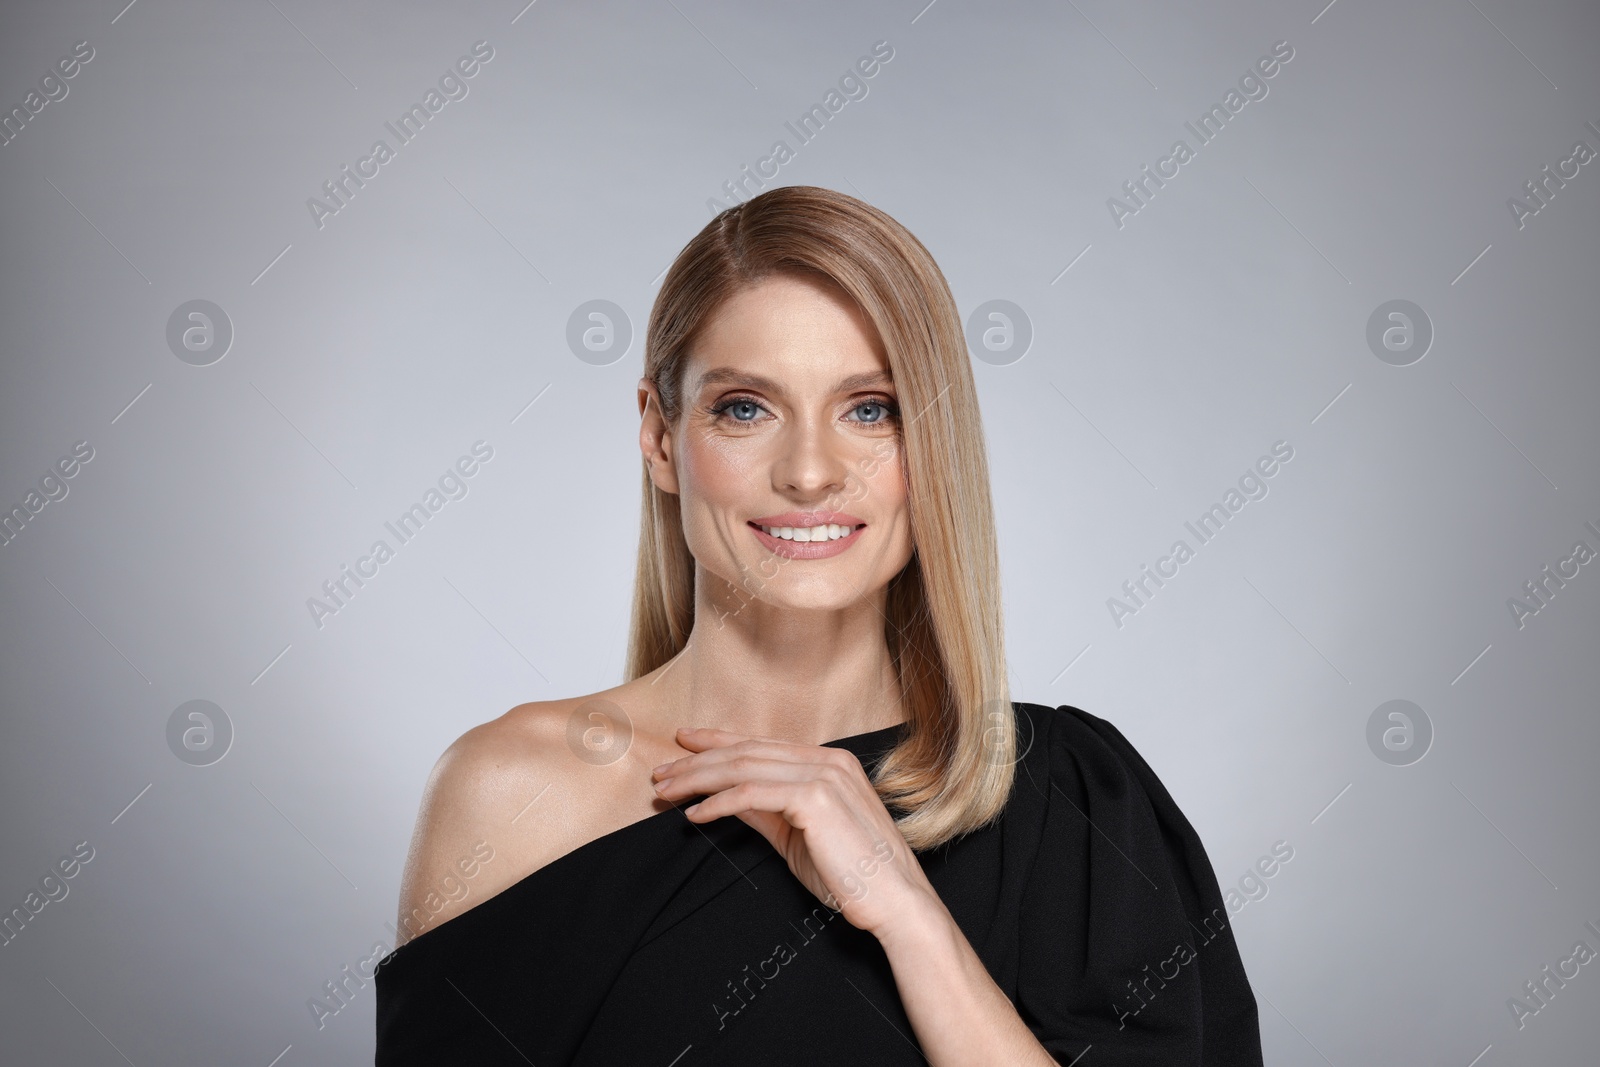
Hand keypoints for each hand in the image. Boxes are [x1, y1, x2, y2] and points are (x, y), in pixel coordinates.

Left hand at [651, 727, 937, 939]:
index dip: (717, 741)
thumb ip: (766, 811)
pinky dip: (718, 802)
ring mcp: (824, 775)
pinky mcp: (815, 798)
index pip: (762, 745)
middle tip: (660, 773)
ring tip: (667, 791)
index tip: (683, 744)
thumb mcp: (798, 837)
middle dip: (696, 761)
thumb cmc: (852, 877)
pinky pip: (752, 794)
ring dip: (698, 778)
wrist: (894, 903)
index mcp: (830, 762)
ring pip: (744, 767)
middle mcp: (828, 760)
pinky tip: (695, 815)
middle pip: (747, 751)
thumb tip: (726, 797)